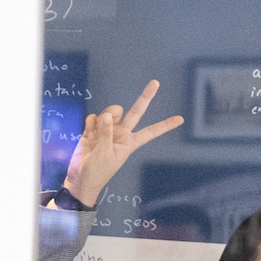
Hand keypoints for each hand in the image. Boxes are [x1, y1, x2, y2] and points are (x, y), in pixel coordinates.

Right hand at [62, 81, 183, 205]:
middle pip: (135, 111)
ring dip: (103, 118)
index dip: (165, 125)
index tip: (181, 119)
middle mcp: (121, 133)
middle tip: (156, 82)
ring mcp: (108, 129)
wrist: (80, 178)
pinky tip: (87, 135)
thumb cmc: (97, 171)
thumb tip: (107, 115)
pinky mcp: (94, 128)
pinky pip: (93, 117)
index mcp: (130, 142)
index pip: (151, 132)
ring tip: (96, 133)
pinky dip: (90, 124)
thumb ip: (106, 133)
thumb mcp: (105, 153)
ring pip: (111, 111)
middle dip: (145, 97)